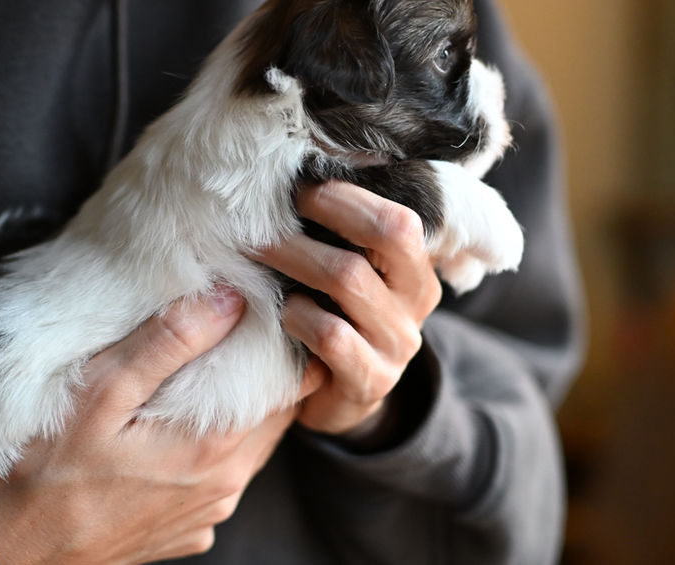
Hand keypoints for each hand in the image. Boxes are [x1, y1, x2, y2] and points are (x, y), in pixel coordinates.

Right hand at [0, 287, 317, 564]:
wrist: (10, 550)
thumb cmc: (45, 470)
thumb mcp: (100, 392)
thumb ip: (167, 344)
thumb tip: (229, 299)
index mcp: (215, 449)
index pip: (293, 388)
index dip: (287, 348)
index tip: (268, 317)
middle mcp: (225, 488)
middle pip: (275, 417)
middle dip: (264, 376)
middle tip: (235, 335)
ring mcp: (209, 515)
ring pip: (249, 449)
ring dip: (236, 414)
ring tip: (202, 377)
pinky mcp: (188, 532)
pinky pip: (219, 480)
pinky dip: (210, 452)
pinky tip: (170, 431)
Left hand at [254, 181, 441, 439]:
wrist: (339, 399)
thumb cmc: (335, 320)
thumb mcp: (349, 277)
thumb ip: (340, 238)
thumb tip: (293, 177)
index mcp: (416, 268)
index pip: (400, 216)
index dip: (348, 196)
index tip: (298, 186)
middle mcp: (417, 300)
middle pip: (389, 233)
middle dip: (328, 211)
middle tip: (273, 212)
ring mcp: (397, 343)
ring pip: (350, 279)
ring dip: (295, 257)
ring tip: (257, 251)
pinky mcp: (371, 380)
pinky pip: (332, 334)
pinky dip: (298, 314)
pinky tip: (280, 311)